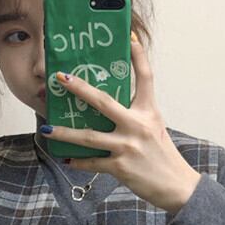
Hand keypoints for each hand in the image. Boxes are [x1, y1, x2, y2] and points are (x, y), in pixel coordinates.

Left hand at [41, 32, 201, 213]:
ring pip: (89, 137)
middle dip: (80, 89)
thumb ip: (135, 115)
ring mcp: (128, 146)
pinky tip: (66, 158)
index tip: (129, 37)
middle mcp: (137, 126)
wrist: (176, 186)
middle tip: (61, 78)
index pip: (146, 78)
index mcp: (149, 112)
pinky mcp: (121, 167)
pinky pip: (93, 162)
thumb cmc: (163, 155)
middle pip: (104, 102)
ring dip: (65, 133)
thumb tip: (107, 106)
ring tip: (47, 129)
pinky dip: (78, 161)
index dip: (139, 56)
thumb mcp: (155, 127)